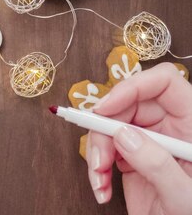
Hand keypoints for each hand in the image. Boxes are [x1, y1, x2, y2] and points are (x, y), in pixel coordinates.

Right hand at [87, 63, 191, 213]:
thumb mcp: (184, 196)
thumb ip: (157, 163)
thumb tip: (124, 135)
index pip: (164, 83)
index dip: (133, 87)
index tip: (105, 108)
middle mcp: (171, 130)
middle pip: (128, 105)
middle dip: (105, 129)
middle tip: (99, 157)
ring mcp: (150, 144)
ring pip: (111, 127)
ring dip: (97, 152)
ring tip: (99, 178)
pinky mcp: (133, 160)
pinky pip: (106, 150)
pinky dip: (97, 169)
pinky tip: (102, 188)